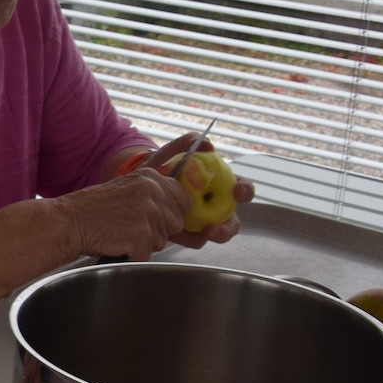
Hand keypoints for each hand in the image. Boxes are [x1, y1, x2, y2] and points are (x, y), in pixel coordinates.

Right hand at [61, 166, 189, 261]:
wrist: (67, 221)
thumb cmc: (91, 210)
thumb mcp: (126, 190)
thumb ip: (152, 196)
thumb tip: (178, 215)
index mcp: (150, 178)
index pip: (183, 198)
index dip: (173, 213)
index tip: (161, 219)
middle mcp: (152, 192)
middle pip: (176, 223)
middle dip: (158, 231)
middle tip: (130, 227)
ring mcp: (147, 213)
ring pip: (162, 241)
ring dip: (143, 244)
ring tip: (120, 234)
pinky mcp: (141, 235)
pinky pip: (147, 255)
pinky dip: (132, 255)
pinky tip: (116, 243)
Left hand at [142, 135, 256, 250]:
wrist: (137, 181)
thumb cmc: (161, 165)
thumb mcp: (171, 151)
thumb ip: (187, 142)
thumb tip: (208, 145)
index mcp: (219, 185)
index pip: (241, 188)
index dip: (245, 190)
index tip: (238, 191)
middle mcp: (215, 205)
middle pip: (232, 221)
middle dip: (229, 226)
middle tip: (215, 226)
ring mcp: (202, 221)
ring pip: (217, 234)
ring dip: (214, 235)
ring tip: (203, 232)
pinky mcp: (187, 233)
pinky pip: (194, 240)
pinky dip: (189, 238)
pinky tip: (177, 232)